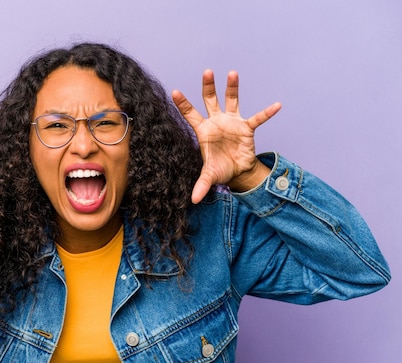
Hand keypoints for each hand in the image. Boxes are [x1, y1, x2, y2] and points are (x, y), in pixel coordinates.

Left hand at [172, 70, 280, 202]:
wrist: (237, 171)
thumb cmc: (220, 170)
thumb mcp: (210, 177)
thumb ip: (201, 185)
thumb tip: (193, 201)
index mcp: (203, 131)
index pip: (190, 114)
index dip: (183, 104)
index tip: (175, 92)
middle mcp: (216, 122)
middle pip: (210, 100)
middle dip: (208, 87)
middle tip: (207, 72)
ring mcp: (231, 122)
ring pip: (231, 100)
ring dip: (232, 87)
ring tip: (232, 73)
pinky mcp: (246, 127)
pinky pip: (258, 118)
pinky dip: (267, 112)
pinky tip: (277, 106)